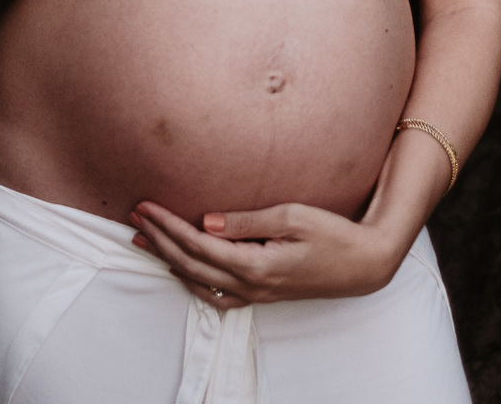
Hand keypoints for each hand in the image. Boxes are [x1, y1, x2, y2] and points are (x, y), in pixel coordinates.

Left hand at [130, 198, 397, 308]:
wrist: (365, 264)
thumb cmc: (333, 234)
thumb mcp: (292, 216)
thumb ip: (246, 220)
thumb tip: (205, 220)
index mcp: (256, 265)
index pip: (198, 244)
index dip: (167, 225)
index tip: (145, 205)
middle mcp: (252, 286)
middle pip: (191, 264)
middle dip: (159, 240)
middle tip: (134, 217)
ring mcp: (258, 294)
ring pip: (200, 282)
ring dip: (170, 260)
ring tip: (145, 240)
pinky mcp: (264, 294)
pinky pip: (218, 295)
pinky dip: (194, 281)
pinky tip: (182, 268)